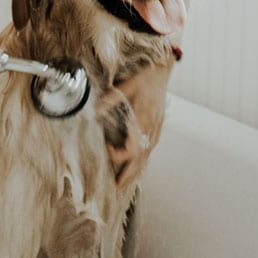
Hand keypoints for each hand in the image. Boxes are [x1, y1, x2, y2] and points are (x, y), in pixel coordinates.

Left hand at [98, 62, 171, 190]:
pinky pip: (151, 147)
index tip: (107, 151)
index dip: (119, 155)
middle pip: (141, 157)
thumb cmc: (144, 76)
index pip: (132, 147)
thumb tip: (94, 113)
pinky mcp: (158, 125)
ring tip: (125, 182)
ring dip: (136, 170)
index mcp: (144, 118)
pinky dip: (143, 159)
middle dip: (129, 174)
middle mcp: (152, 126)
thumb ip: (111, 100)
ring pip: (147, 154)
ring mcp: (157, 127)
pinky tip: (137, 165)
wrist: (163, 69)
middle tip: (117, 188)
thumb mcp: (126, 85)